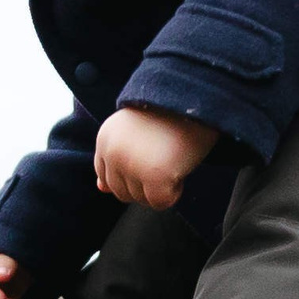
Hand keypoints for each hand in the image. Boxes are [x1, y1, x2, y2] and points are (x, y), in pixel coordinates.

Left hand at [94, 106, 220, 208]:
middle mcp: (113, 152)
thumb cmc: (170, 114)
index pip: (106, 178)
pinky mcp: (154, 176)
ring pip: (142, 200)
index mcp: (104, 138)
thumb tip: (101, 189)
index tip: (151, 156)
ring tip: (172, 156)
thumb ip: (115, 160)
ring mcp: (132, 165)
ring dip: (161, 186)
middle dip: (146, 184)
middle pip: (123, 193)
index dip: (133, 174)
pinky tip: (180, 166)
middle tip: (165, 155)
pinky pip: (160, 202)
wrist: (197, 96)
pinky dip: (174, 191)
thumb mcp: (135, 134)